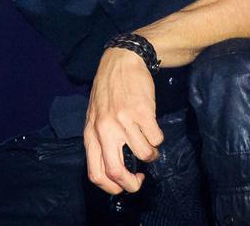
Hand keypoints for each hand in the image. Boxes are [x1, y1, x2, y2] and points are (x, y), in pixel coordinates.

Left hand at [84, 48, 164, 194]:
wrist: (121, 61)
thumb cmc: (108, 91)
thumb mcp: (95, 117)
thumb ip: (100, 141)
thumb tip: (113, 170)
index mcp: (90, 134)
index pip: (95, 174)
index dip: (112, 187)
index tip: (123, 183)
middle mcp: (104, 130)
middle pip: (116, 172)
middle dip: (132, 185)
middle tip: (139, 180)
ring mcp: (124, 121)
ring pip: (144, 155)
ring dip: (151, 155)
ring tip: (149, 144)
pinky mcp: (142, 112)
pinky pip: (156, 138)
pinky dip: (158, 138)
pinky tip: (152, 128)